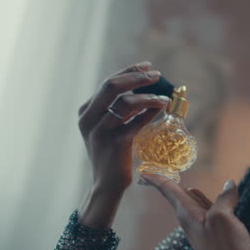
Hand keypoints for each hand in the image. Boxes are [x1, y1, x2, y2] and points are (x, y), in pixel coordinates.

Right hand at [78, 61, 169, 193]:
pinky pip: (136, 121)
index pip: (108, 82)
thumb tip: (146, 88)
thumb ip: (121, 109)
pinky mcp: (115, 143)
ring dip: (148, 96)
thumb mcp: (110, 127)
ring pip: (125, 103)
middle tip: (157, 74)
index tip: (147, 65)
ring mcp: (100, 131)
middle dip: (136, 77)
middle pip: (111, 86)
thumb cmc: (112, 153)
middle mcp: (89, 119)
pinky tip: (161, 107)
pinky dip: (150, 112)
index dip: (129, 70)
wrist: (107, 183)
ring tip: (163, 97)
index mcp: (86, 111)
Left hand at [141, 174, 249, 249]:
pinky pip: (201, 209)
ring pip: (188, 202)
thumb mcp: (223, 219)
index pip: (168, 190)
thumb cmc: (225, 249)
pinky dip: (198, 198)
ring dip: (179, 190)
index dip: (155, 179)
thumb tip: (228, 184)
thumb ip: (223, 200)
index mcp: (188, 213)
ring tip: (171, 180)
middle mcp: (191, 219)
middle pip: (173, 196)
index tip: (142, 171)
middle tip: (147, 174)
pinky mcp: (213, 232)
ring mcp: (202, 226)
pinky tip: (198, 195)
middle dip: (161, 183)